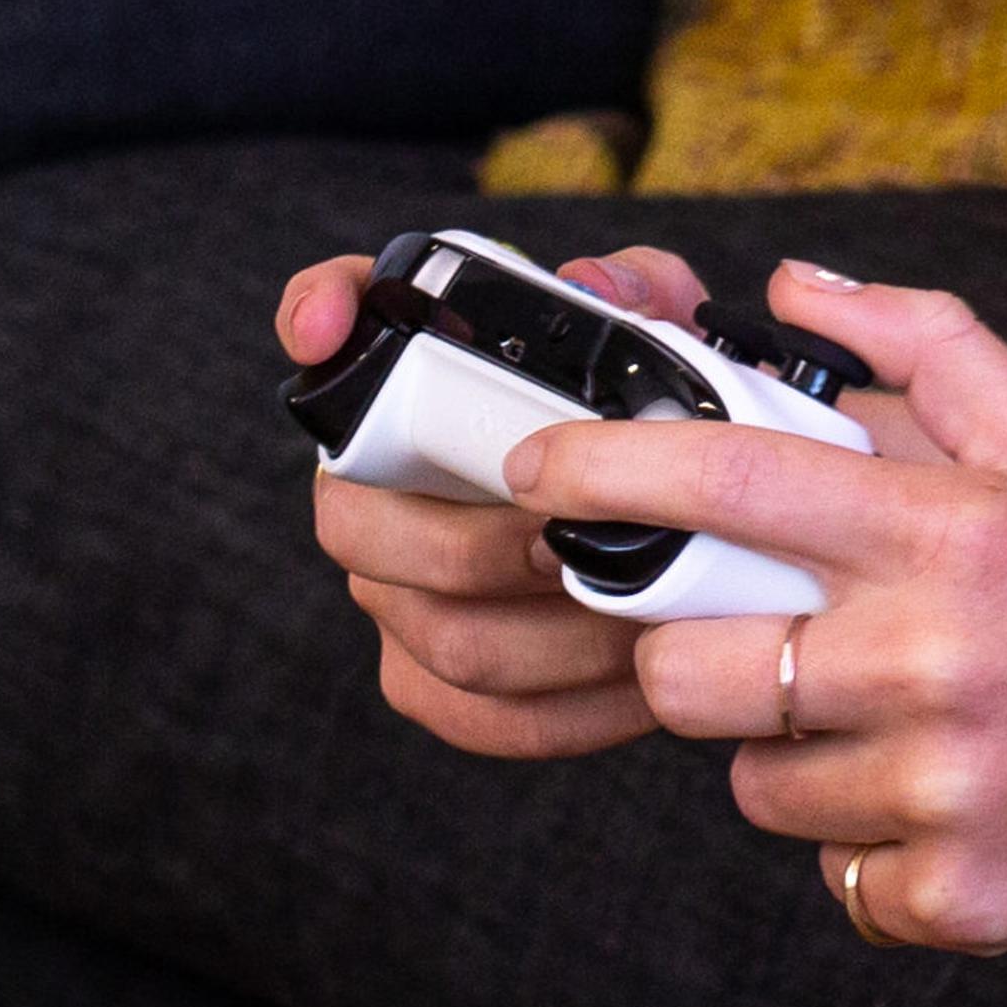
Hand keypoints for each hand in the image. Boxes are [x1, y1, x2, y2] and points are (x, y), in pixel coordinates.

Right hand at [276, 247, 659, 757]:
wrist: (690, 533)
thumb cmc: (654, 418)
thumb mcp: (665, 340)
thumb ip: (641, 291)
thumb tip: (594, 288)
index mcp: (416, 384)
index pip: (335, 316)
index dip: (316, 311)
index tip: (323, 333)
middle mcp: (374, 485)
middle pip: (360, 529)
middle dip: (480, 546)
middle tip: (578, 542)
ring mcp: (394, 591)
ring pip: (442, 638)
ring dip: (552, 638)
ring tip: (645, 621)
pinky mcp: (435, 682)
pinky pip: (480, 718)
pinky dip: (568, 710)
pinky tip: (638, 689)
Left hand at [510, 268, 1006, 953]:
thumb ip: (931, 351)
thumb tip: (798, 285)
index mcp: (950, 530)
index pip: (727, 479)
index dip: (603, 470)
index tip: (528, 475)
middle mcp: (934, 656)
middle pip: (691, 671)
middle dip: (704, 656)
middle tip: (784, 644)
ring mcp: (946, 788)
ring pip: (759, 787)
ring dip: (806, 758)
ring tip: (920, 724)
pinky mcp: (962, 897)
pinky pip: (840, 881)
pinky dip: (882, 850)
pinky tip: (971, 800)